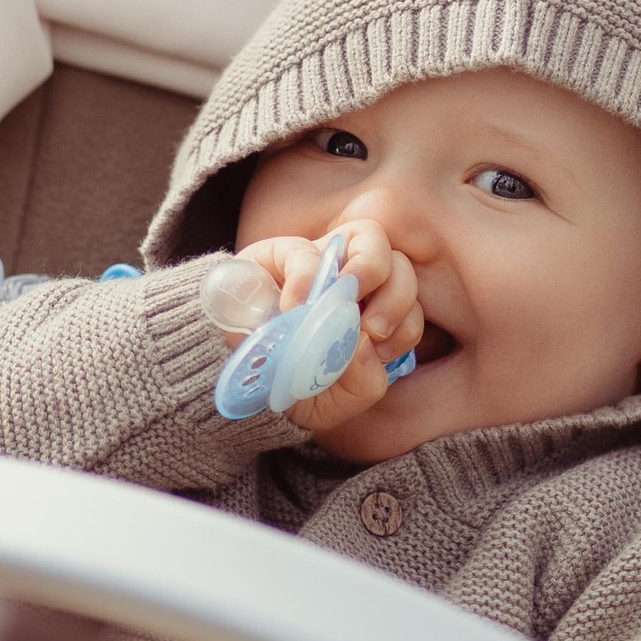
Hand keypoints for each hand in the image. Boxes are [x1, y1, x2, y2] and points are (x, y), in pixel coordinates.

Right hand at [230, 222, 422, 433]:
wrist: (230, 383)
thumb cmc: (288, 387)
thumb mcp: (332, 402)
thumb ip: (361, 384)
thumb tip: (364, 346)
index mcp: (370, 313)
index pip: (410, 302)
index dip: (407, 324)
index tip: (383, 350)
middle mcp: (351, 279)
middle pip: (401, 265)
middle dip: (398, 299)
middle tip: (374, 329)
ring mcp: (320, 260)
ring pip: (370, 238)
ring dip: (367, 274)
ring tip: (341, 311)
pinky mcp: (279, 253)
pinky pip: (307, 251)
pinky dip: (307, 280)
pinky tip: (292, 309)